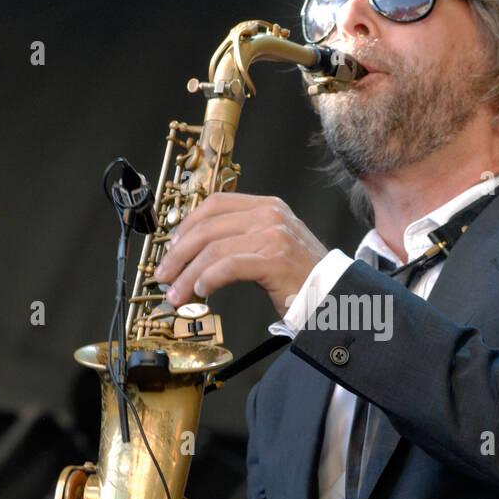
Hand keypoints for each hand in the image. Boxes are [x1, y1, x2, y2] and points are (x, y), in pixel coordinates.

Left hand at [153, 192, 327, 316]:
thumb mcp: (271, 245)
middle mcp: (270, 215)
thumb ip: (241, 239)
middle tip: (164, 275)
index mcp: (268, 206)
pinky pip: (228, 267)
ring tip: (177, 294)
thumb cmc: (302, 277)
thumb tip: (197, 251)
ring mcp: (273, 236)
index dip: (186, 226)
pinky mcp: (274, 260)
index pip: (215, 205)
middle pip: (207, 227)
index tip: (172, 248)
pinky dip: (207, 280)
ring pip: (213, 249)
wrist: (334, 294)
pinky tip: (202, 293)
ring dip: (187, 275)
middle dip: (178, 254)